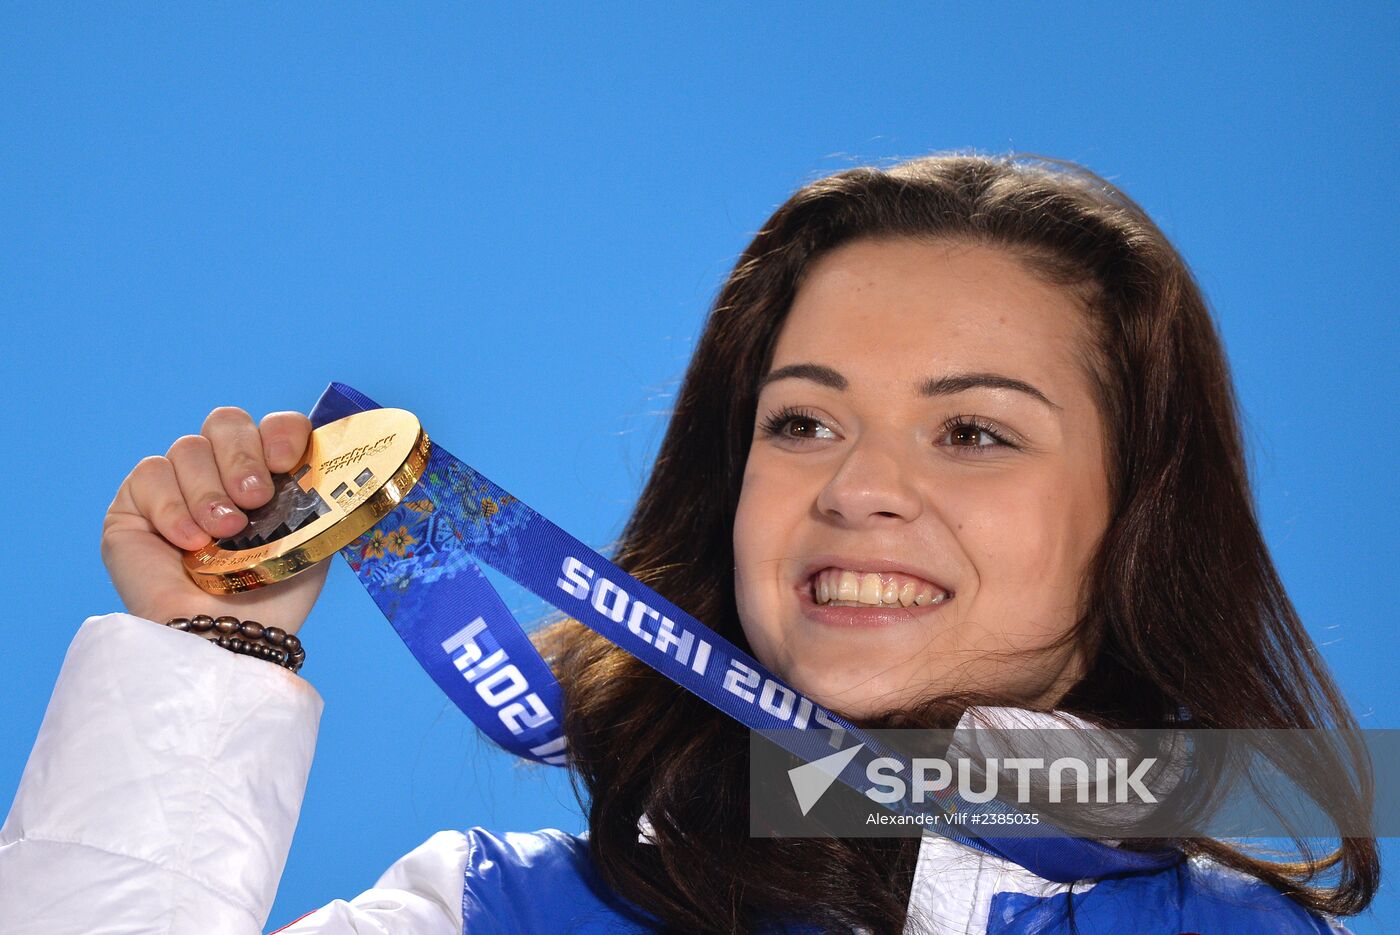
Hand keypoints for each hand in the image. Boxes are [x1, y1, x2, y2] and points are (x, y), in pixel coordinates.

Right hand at [101, 407, 329, 635]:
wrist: (230, 635)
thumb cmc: (272, 593)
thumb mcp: (311, 535)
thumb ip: (317, 490)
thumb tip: (337, 454)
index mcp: (267, 472)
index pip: (272, 425)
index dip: (280, 431)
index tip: (287, 460)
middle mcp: (220, 473)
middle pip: (226, 422)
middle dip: (242, 457)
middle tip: (254, 499)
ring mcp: (176, 486)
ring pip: (188, 447)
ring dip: (209, 491)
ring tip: (222, 533)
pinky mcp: (134, 506)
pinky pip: (150, 474)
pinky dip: (173, 508)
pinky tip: (188, 543)